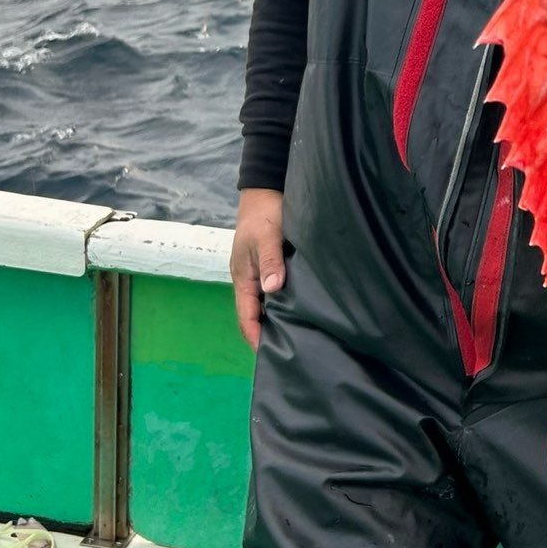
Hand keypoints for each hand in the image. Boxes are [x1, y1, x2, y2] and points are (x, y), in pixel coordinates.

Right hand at [231, 187, 284, 349]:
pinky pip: (278, 293)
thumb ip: (270, 261)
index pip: (246, 317)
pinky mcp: (274, 267)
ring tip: (300, 338)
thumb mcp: (266, 236)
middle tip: (291, 352)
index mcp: (243, 277)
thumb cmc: (264, 213)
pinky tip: (303, 312)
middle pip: (256, 315)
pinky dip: (286, 305)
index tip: (270, 356)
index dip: (256, 337)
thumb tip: (272, 289)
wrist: (266, 190)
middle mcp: (251, 280)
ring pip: (267, 305)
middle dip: (268, 335)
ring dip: (278, 321)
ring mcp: (262, 274)